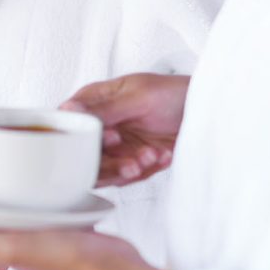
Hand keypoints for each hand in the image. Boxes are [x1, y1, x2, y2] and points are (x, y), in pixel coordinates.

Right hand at [62, 73, 190, 184]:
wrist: (202, 109)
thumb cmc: (171, 92)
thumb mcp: (138, 96)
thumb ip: (104, 109)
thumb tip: (67, 110)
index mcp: (93, 101)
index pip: (72, 126)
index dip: (85, 139)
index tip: (112, 138)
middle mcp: (100, 126)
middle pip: (85, 156)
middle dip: (112, 162)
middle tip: (133, 159)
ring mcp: (114, 146)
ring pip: (105, 171)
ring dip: (130, 168)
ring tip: (151, 156)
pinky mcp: (129, 161)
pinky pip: (128, 177)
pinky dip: (147, 168)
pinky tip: (164, 155)